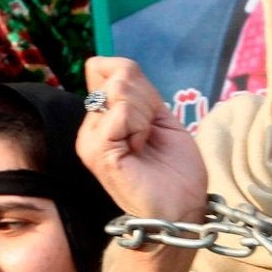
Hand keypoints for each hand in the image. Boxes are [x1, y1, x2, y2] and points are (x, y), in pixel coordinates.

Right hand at [78, 57, 205, 223]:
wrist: (182, 208)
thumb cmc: (175, 170)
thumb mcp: (158, 117)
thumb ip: (136, 90)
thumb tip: (105, 63)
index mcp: (101, 120)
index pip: (106, 69)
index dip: (139, 85)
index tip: (151, 117)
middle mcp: (89, 129)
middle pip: (117, 77)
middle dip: (146, 100)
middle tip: (151, 135)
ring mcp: (90, 140)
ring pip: (120, 92)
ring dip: (145, 115)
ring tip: (146, 143)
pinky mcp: (98, 151)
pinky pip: (122, 112)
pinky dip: (141, 126)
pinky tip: (141, 149)